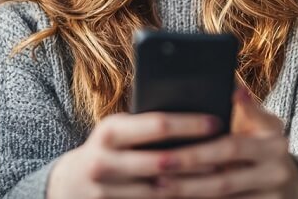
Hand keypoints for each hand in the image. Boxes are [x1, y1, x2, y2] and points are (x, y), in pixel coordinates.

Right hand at [47, 111, 221, 198]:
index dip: (190, 124)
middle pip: (162, 162)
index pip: (157, 124)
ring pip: (161, 191)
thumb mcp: (118, 130)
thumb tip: (193, 107)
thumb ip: (146, 123)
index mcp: (110, 131)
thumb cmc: (107, 149)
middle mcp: (104, 161)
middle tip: (228, 153)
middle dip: (198, 158)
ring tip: (221, 174)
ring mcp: (106, 191)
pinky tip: (199, 194)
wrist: (68, 186)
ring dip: (193, 184)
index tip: (217, 121)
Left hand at [154, 88, 297, 198]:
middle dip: (188, 174)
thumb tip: (235, 87)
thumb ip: (247, 108)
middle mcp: (276, 171)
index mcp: (274, 143)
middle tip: (159, 167)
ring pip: (222, 198)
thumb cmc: (264, 146)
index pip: (232, 146)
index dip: (200, 149)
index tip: (171, 148)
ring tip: (160, 186)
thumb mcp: (263, 125)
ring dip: (190, 192)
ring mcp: (271, 196)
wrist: (290, 185)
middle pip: (223, 177)